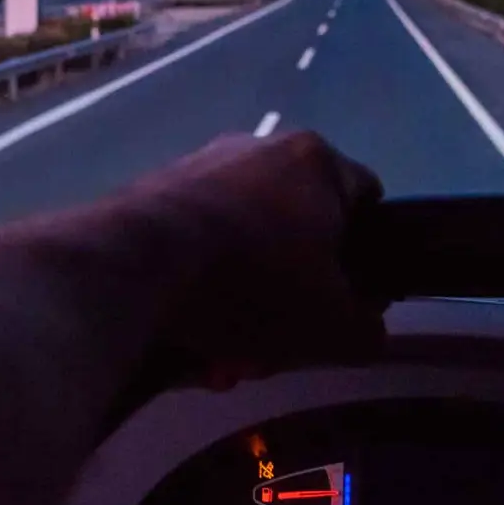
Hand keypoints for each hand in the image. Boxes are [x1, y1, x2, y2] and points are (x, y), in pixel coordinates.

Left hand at [98, 130, 386, 393]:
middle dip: (289, 298)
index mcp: (314, 161)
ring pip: (242, 248)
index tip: (351, 298)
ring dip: (241, 306)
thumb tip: (365, 321)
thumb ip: (367, 327)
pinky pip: (194, 248)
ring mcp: (199, 166)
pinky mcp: (151, 191)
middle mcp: (257, 148)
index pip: (364, 199)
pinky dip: (198, 291)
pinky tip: (190, 340)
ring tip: (227, 357)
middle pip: (295, 232)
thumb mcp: (333, 327)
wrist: (136, 267)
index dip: (367, 253)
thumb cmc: (255, 284)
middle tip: (277, 346)